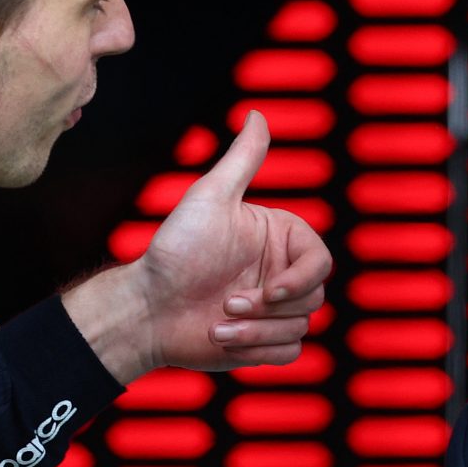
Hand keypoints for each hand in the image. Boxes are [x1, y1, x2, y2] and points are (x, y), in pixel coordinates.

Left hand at [63, 112, 333, 380]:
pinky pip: (288, 352)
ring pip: (300, 328)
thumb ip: (242, 160)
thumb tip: (257, 114)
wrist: (147, 308)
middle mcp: (281, 274)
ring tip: (217, 325)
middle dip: (268, 308)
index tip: (270, 290)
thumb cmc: (176, 251)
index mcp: (280, 241)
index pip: (320, 263)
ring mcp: (273, 311)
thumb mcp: (210, 198)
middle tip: (226, 303)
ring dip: (256, 333)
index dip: (300, 280)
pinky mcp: (264, 343)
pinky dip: (258, 351)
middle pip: (314, 298)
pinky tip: (222, 340)